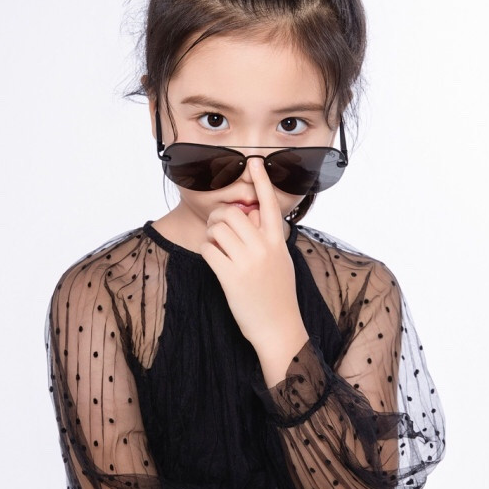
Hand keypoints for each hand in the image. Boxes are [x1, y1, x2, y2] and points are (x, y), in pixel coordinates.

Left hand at [198, 157, 303, 349]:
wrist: (279, 327)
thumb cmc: (279, 295)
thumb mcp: (281, 261)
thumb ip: (268, 239)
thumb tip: (250, 218)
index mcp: (277, 242)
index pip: (269, 203)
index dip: (261, 180)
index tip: (255, 161)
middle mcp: (263, 248)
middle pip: (233, 213)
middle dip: (220, 217)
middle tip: (218, 228)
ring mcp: (246, 262)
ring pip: (218, 228)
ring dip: (211, 233)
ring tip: (216, 245)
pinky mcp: (229, 277)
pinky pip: (208, 249)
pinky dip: (207, 250)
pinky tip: (214, 259)